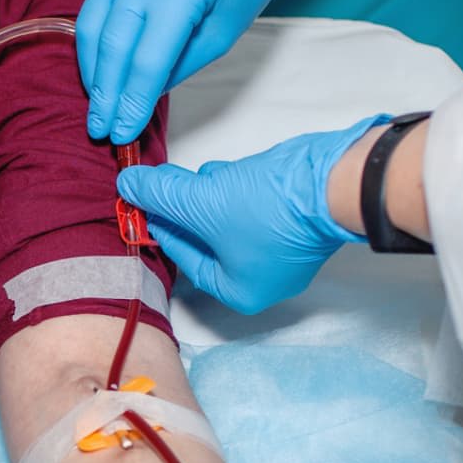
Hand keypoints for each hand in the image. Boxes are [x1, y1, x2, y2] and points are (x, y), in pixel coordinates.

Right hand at [79, 0, 323, 144]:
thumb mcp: (222, 32)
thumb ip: (179, 65)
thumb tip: (138, 97)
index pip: (148, 57)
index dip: (132, 100)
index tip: (121, 133)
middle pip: (114, 43)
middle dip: (104, 92)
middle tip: (99, 128)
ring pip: (93, 23)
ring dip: (92, 69)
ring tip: (96, 103)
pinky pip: (94, 3)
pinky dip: (94, 39)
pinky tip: (99, 67)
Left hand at [116, 116, 384, 313]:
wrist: (335, 183)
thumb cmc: (269, 210)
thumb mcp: (200, 202)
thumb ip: (160, 195)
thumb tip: (128, 185)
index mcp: (240, 291)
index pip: (186, 260)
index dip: (160, 228)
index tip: (141, 204)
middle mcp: (263, 277)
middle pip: (207, 241)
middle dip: (184, 210)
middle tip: (159, 185)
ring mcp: (283, 248)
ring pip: (229, 220)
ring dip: (207, 196)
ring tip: (189, 175)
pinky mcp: (295, 219)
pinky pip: (253, 206)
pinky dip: (235, 189)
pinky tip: (222, 172)